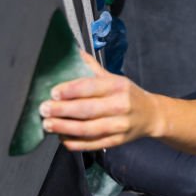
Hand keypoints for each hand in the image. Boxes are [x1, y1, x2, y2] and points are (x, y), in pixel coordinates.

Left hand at [39, 51, 160, 150]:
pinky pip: (93, 144)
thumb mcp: (114, 78)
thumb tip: (72, 52)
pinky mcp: (117, 141)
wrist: (151, 115)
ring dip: (65, 128)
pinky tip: (62, 138)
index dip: (70, 90)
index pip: (91, 87)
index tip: (53, 92)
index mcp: (118, 86)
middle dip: (62, 110)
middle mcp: (121, 105)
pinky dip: (75, 143)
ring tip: (48, 125)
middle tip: (44, 110)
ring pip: (88, 129)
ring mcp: (120, 125)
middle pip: (87, 110)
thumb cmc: (128, 94)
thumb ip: (91, 68)